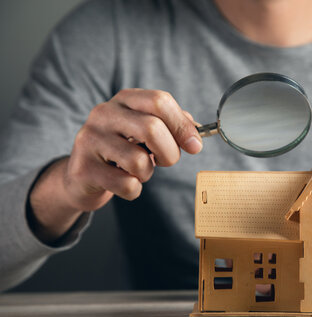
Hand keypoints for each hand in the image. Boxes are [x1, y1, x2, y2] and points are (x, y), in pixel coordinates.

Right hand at [63, 89, 201, 210]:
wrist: (83, 175)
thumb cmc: (124, 150)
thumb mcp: (147, 131)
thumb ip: (173, 127)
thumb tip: (195, 135)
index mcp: (125, 100)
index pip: (160, 101)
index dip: (183, 126)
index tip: (195, 146)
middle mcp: (104, 113)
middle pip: (152, 128)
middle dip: (169, 153)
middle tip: (166, 161)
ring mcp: (90, 139)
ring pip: (138, 160)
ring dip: (148, 173)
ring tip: (138, 171)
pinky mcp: (83, 167)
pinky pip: (126, 184)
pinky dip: (133, 190)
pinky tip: (123, 183)